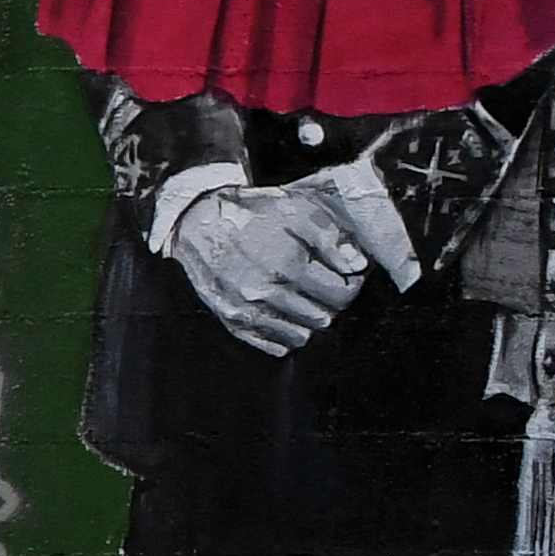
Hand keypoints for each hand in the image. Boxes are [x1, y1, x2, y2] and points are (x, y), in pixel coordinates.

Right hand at [166, 178, 388, 357]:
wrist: (197, 222)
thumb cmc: (251, 214)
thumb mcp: (296, 211)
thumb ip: (331, 237)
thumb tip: (357, 265)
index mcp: (286, 266)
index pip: (341, 294)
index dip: (351, 283)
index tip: (346, 273)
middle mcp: (265, 294)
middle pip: (324, 317)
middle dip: (332, 301)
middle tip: (326, 283)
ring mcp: (246, 311)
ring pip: (301, 335)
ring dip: (309, 318)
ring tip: (305, 297)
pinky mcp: (231, 320)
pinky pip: (273, 345)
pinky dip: (286, 333)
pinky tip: (286, 312)